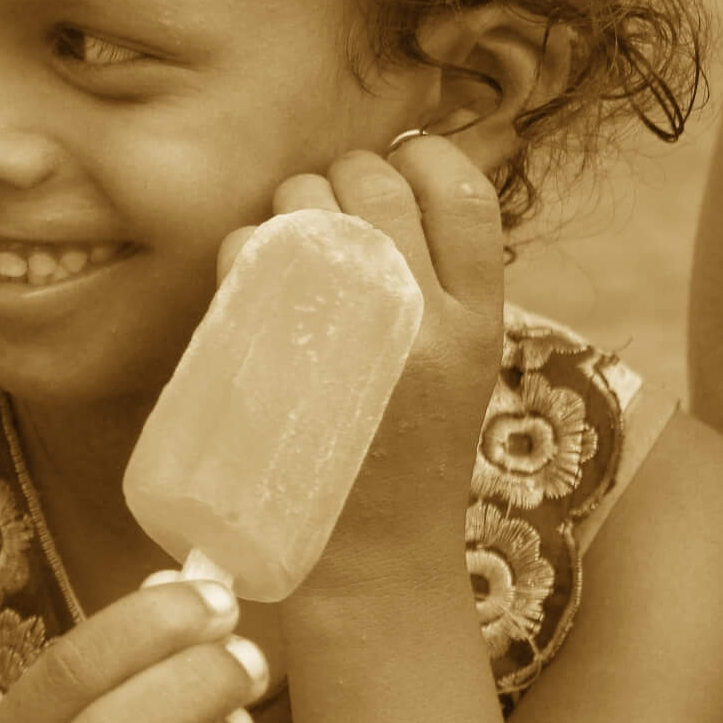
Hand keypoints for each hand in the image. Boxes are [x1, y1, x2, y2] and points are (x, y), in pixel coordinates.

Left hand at [233, 140, 506, 600]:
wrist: (370, 564)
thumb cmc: (404, 457)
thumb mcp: (458, 367)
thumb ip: (439, 287)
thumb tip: (389, 190)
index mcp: (481, 320)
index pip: (464, 192)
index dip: (421, 158)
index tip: (392, 170)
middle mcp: (426, 320)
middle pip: (375, 184)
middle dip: (338, 179)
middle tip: (321, 214)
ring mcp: (346, 337)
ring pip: (307, 205)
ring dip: (287, 203)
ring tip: (286, 246)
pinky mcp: (276, 358)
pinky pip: (248, 255)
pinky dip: (241, 247)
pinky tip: (249, 276)